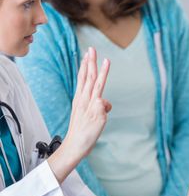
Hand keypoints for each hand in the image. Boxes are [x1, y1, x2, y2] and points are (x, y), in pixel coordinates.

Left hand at [48, 47, 110, 182]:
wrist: (74, 146)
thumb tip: (102, 100)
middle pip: (88, 77)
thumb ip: (100, 109)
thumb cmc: (87, 136)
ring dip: (85, 67)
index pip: (97, 83)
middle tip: (91, 49)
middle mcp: (83, 99)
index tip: (106, 59)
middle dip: (90, 62)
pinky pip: (82, 88)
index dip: (103, 71)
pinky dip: (84, 79)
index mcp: (89, 102)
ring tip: (86, 57)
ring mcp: (80, 101)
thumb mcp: (97, 123)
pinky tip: (85, 78)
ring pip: (83, 80)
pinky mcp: (79, 106)